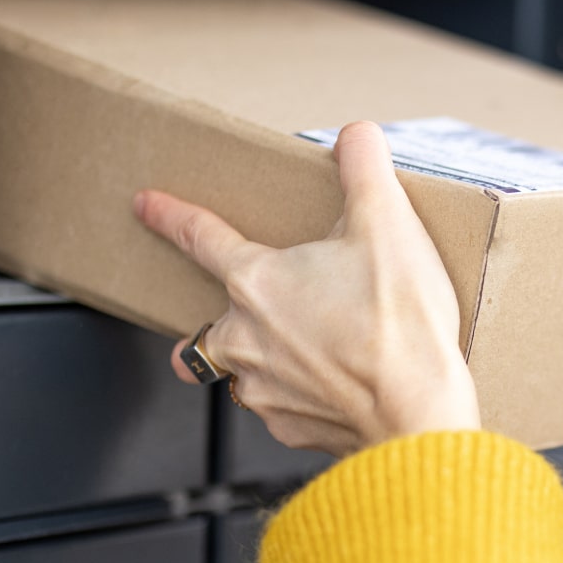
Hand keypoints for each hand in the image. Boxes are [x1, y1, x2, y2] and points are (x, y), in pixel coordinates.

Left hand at [134, 121, 479, 455]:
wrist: (417, 412)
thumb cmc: (398, 321)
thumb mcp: (389, 224)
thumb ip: (365, 169)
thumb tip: (358, 135)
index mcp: (257, 280)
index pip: (199, 237)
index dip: (171, 216)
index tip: (145, 206)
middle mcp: (243, 337)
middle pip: (208, 321)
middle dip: (225, 313)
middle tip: (263, 307)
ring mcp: (260, 388)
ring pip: (238, 368)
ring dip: (259, 356)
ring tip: (306, 348)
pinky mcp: (286, 427)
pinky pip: (277, 405)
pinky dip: (300, 393)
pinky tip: (337, 383)